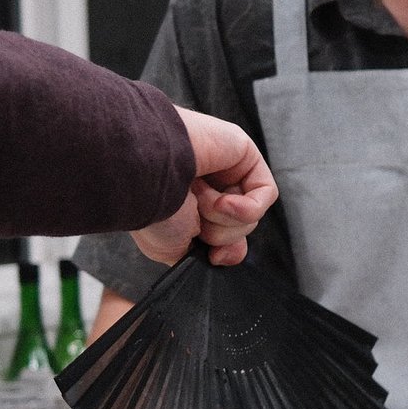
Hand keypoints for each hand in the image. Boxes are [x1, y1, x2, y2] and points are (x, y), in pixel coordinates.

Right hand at [132, 108, 278, 266]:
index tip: (212, 255)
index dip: (224, 250)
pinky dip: (246, 208)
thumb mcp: (172, 248)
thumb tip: (228, 255)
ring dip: (222, 218)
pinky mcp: (243, 153)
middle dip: (220, 234)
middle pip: (239, 229)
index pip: (223, 235)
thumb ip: (204, 253)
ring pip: (250, 215)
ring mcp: (225, 169)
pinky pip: (265, 194)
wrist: (142, 177)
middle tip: (193, 220)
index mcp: (186, 206)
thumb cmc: (149, 207)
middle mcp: (206, 187)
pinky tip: (220, 201)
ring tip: (194, 198)